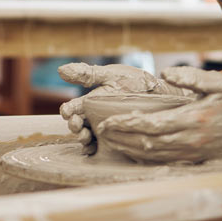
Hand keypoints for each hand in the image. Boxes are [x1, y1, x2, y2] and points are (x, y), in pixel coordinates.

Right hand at [58, 63, 190, 152]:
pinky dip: (96, 151)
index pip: (73, 109)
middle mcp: (94, 118)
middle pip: (78, 126)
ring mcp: (105, 130)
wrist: (160, 94)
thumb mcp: (111, 75)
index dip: (68, 111)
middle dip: (75, 127)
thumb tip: (61, 69)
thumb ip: (88, 74)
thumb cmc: (135, 82)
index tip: (67, 112)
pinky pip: (103, 149)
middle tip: (77, 125)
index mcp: (90, 102)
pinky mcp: (117, 140)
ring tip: (86, 137)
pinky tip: (96, 150)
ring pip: (88, 139)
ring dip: (83, 139)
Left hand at [96, 66, 221, 162]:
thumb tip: (165, 73)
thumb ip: (191, 76)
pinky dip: (143, 157)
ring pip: (151, 154)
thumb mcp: (218, 82)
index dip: (126, 124)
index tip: (108, 121)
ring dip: (128, 148)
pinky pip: (162, 160)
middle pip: (146, 142)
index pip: (151, 124)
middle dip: (120, 137)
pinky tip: (130, 151)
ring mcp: (189, 152)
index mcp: (191, 119)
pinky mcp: (191, 159)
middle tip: (101, 131)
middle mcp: (188, 139)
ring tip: (110, 140)